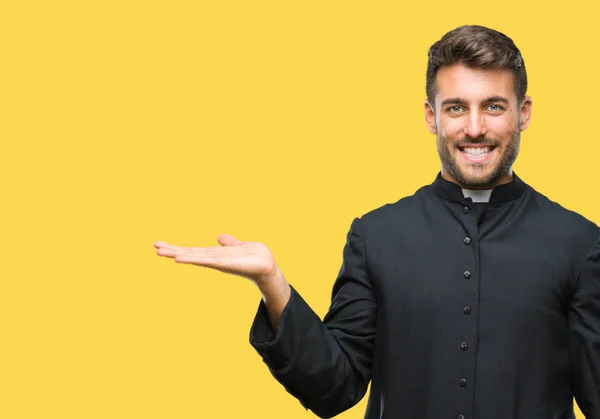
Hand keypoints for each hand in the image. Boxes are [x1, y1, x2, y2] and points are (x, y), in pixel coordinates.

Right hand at [154, 234, 278, 285]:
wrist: (268, 265)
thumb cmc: (255, 257)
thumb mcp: (239, 245)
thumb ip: (230, 242)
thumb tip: (219, 237)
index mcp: (215, 254)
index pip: (193, 250)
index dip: (178, 248)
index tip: (162, 244)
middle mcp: (213, 259)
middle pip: (189, 254)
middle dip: (172, 250)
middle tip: (154, 247)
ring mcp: (217, 262)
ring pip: (193, 257)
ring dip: (177, 254)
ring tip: (161, 252)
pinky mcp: (223, 263)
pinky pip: (205, 261)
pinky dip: (191, 259)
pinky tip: (179, 259)